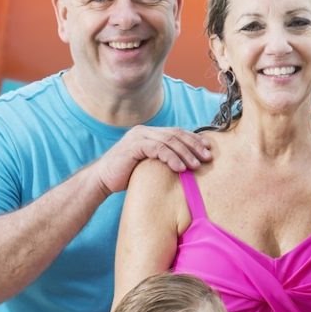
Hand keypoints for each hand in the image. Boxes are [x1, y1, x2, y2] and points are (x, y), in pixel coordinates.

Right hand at [98, 125, 212, 192]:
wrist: (102, 180)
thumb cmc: (126, 175)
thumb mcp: (148, 164)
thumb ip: (163, 159)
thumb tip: (187, 165)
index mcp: (149, 133)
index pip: (177, 132)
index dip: (194, 140)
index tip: (208, 150)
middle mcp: (144, 131)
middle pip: (176, 134)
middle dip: (194, 145)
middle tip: (207, 157)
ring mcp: (138, 137)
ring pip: (169, 141)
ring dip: (186, 153)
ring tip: (196, 165)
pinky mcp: (134, 146)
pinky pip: (158, 149)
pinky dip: (172, 158)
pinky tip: (181, 168)